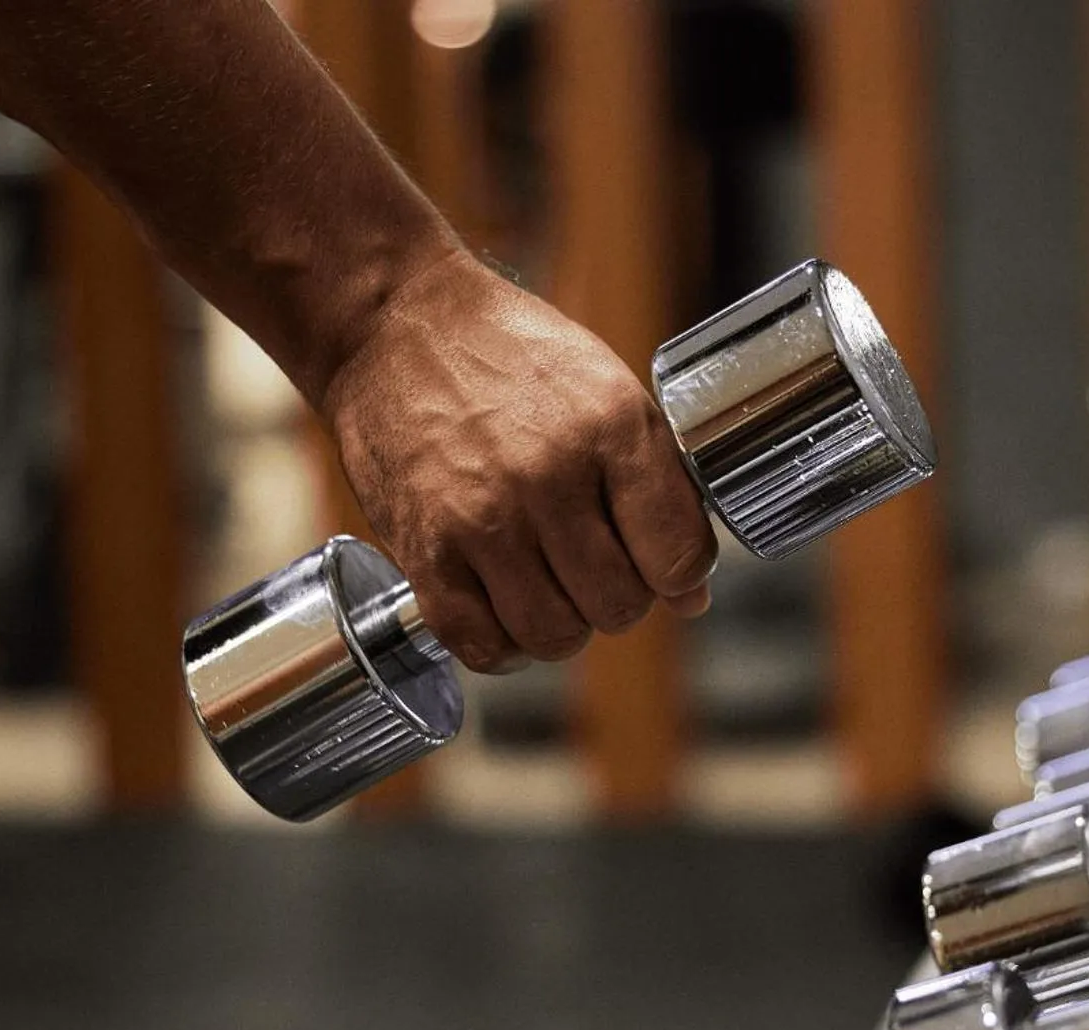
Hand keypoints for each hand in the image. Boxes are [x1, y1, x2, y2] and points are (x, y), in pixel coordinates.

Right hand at [322, 251, 716, 672]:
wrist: (395, 325)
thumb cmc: (512, 358)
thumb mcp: (607, 393)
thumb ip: (658, 492)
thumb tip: (692, 596)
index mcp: (612, 426)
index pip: (679, 556)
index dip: (677, 573)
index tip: (656, 561)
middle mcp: (549, 476)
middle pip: (619, 606)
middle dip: (615, 598)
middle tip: (591, 566)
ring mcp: (483, 518)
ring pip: (554, 636)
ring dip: (559, 625)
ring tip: (546, 585)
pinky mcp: (425, 549)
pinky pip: (480, 644)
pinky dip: (500, 645)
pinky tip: (501, 609)